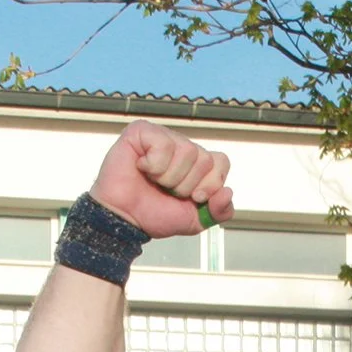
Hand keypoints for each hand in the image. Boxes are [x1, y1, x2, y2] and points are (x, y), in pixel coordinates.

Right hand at [91, 120, 234, 238]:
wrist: (123, 219)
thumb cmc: (153, 214)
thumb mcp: (195, 220)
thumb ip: (219, 211)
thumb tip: (228, 192)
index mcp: (197, 163)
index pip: (221, 162)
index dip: (210, 184)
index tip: (193, 198)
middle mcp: (181, 146)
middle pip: (205, 159)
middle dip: (186, 185)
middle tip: (167, 190)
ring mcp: (162, 136)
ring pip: (187, 151)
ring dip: (169, 177)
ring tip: (153, 180)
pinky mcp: (141, 131)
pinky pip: (163, 144)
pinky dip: (154, 164)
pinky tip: (142, 168)